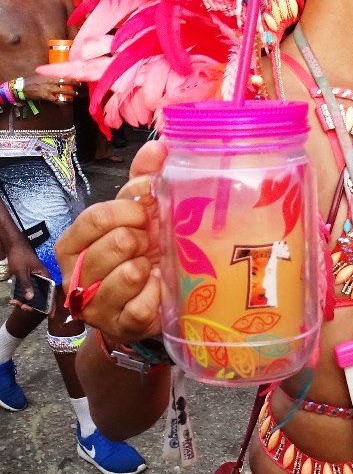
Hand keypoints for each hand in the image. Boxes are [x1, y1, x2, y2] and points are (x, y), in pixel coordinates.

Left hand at [7, 242, 50, 312]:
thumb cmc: (20, 256)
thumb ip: (26, 285)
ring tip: (13, 302)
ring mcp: (37, 281)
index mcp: (46, 277)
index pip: (52, 294)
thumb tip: (30, 299)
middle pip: (42, 298)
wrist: (14, 245)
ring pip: (33, 296)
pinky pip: (28, 292)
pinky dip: (21, 297)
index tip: (50, 316)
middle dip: (31, 305)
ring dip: (24, 302)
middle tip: (19, 306)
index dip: (52, 305)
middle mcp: (44, 280)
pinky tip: (13, 299)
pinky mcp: (30, 280)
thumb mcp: (22, 271)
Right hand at [22, 72, 75, 103]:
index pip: (63, 76)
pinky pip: (56, 100)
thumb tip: (56, 75)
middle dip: (73, 84)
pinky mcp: (46, 96)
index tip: (77, 78)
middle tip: (79, 86)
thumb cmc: (31, 80)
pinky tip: (65, 103)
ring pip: (62, 92)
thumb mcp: (40, 75)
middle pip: (65, 82)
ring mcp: (49, 89)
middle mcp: (50, 82)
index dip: (71, 77)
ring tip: (74, 96)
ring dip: (69, 94)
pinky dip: (61, 102)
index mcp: (49, 76)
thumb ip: (48, 76)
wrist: (23, 87)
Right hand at [54, 140, 167, 340]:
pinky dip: (158, 295)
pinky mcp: (120, 327)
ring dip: (150, 267)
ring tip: (152, 268)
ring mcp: (95, 306)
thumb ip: (142, 181)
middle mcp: (75, 275)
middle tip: (150, 247)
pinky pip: (143, 306)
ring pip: (129, 273)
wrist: (150, 304)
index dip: (130, 212)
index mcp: (73, 242)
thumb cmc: (140, 253)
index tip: (147, 215)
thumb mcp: (138, 216)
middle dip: (143, 241)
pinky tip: (159, 290)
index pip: (97, 217)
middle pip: (117, 242)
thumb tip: (158, 145)